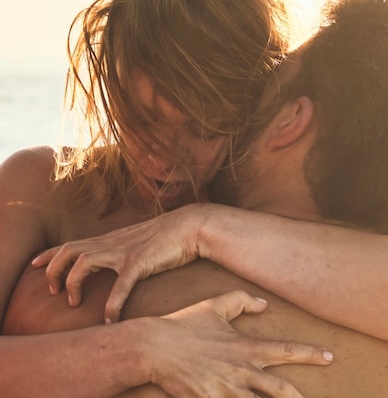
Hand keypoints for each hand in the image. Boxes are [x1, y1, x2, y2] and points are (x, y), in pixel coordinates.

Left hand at [32, 205, 204, 322]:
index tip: (34, 265)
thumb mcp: (142, 240)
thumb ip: (127, 248)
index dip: (49, 254)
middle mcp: (112, 243)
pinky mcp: (139, 262)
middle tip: (51, 292)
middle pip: (68, 250)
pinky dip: (112, 305)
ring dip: (72, 284)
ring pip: (83, 262)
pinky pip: (119, 287)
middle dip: (52, 271)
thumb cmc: (172, 236)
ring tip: (75, 303)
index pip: (71, 243)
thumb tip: (120, 261)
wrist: (193, 226)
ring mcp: (124, 251)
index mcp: (111, 239)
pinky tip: (110, 320)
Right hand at [145, 290, 332, 396]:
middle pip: (279, 390)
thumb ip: (241, 301)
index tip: (329, 356)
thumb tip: (263, 303)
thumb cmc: (184, 325)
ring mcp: (225, 390)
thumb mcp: (215, 305)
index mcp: (246, 348)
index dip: (309, 354)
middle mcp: (241, 371)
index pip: (286, 350)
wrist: (152, 347)